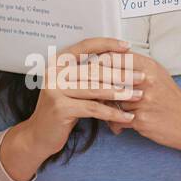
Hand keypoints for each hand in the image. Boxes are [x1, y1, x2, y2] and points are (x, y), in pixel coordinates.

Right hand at [22, 36, 143, 158]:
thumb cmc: (61, 110)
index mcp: (57, 63)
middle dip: (121, 73)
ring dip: (121, 93)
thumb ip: (87, 76)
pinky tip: (126, 117)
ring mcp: (55, 90)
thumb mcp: (72, 88)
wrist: (39, 135)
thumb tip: (118, 65)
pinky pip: (93, 108)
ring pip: (95, 89)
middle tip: (141, 77)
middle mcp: (54, 73)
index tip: (127, 47)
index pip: (85, 46)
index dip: (107, 45)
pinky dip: (112, 113)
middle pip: (94, 70)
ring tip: (138, 95)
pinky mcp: (60, 108)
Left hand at [101, 53, 180, 165]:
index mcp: (149, 67)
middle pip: (108, 78)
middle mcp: (146, 81)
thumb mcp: (157, 75)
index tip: (90, 68)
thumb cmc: (171, 100)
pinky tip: (118, 125)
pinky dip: (115, 123)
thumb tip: (107, 59)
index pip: (115, 57)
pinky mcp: (140, 119)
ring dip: (106, 108)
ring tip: (108, 112)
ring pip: (110, 101)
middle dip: (97, 86)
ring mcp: (143, 100)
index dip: (98, 62)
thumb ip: (135, 66)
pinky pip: (116, 119)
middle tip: (90, 90)